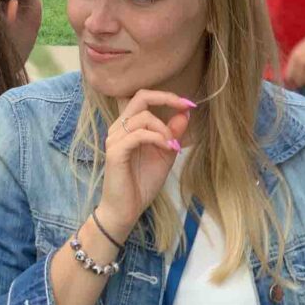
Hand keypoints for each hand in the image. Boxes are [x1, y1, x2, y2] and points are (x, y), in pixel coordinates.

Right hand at [96, 90, 193, 234]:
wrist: (126, 209)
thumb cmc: (142, 182)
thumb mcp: (165, 154)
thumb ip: (173, 134)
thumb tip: (184, 113)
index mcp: (128, 126)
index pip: (143, 98)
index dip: (166, 95)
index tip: (189, 104)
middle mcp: (118, 128)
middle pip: (140, 97)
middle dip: (166, 98)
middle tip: (185, 107)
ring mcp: (115, 139)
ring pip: (143, 117)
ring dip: (164, 129)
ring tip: (173, 146)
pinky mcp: (115, 152)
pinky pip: (138, 135)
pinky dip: (157, 138)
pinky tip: (168, 149)